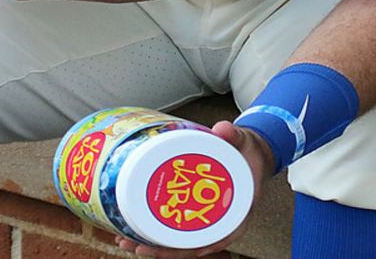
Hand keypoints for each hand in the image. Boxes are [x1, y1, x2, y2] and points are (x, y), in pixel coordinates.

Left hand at [117, 122, 271, 257]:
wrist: (251, 154)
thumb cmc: (249, 154)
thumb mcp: (244, 142)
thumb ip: (234, 136)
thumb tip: (221, 129)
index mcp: (238, 214)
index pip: (217, 240)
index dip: (192, 249)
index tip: (170, 251)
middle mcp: (221, 223)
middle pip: (191, 247)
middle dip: (162, 251)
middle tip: (134, 246)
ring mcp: (206, 220)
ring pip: (180, 242)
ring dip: (153, 245)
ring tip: (124, 241)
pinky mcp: (195, 215)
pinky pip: (176, 230)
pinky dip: (156, 233)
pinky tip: (134, 229)